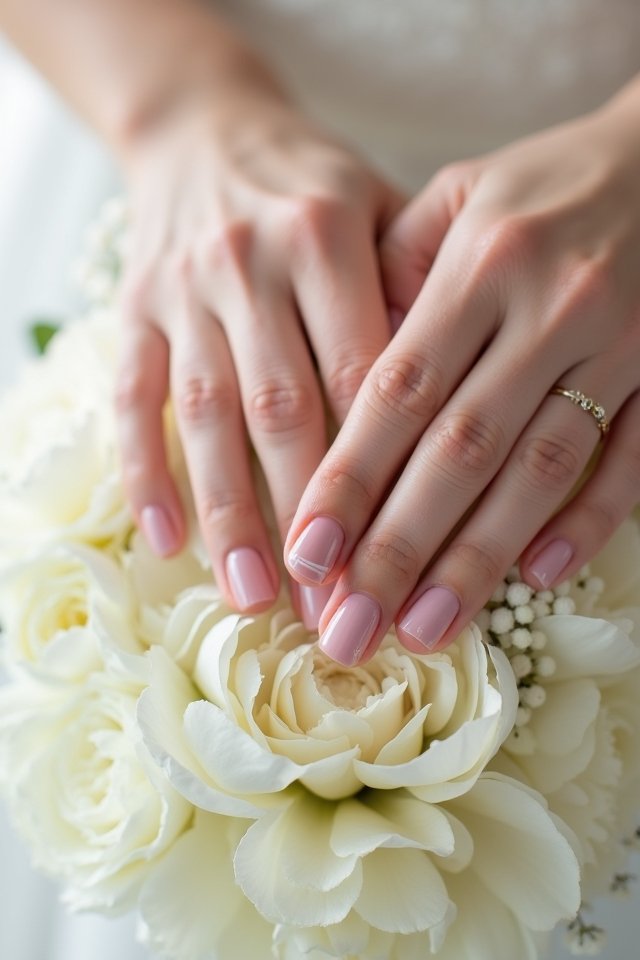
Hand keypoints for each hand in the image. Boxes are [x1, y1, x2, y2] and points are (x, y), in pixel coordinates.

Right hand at [114, 83, 402, 620]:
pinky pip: (132, 400)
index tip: (395, 551)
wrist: (205, 128)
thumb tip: (446, 408)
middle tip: (332, 604)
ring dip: (230, 514)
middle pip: (283, 410)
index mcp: (325, 236)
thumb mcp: (380, 206)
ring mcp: (182, 291)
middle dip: (309, 516)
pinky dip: (146, 472)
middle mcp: (249, 264)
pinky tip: (167, 540)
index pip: (360, 374)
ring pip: (207, 417)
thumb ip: (413, 292)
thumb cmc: (314, 183)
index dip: (379, 471)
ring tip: (254, 594)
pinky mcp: (133, 311)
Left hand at [284, 86, 639, 662]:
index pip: (398, 390)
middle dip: (399, 548)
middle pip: (461, 450)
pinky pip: (630, 461)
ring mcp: (619, 347)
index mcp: (482, 263)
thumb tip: (342, 382)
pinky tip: (535, 578)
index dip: (350, 479)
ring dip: (479, 559)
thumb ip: (395, 279)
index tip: (306, 553)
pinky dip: (586, 523)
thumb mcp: (457, 200)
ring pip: (539, 472)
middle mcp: (550, 310)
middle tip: (350, 629)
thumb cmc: (540, 187)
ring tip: (424, 629)